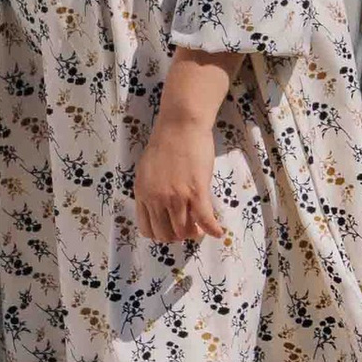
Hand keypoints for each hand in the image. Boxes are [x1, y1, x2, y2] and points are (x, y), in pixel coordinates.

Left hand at [132, 55, 233, 245]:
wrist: (180, 125)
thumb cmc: (165, 143)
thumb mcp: (146, 170)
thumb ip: (150, 190)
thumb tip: (157, 207)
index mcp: (142, 193)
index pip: (148, 229)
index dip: (161, 234)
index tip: (170, 230)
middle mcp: (156, 199)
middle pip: (166, 234)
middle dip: (178, 236)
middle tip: (188, 229)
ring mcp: (176, 197)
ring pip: (185, 231)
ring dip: (195, 233)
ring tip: (202, 228)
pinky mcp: (196, 191)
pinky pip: (204, 220)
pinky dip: (213, 229)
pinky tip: (218, 232)